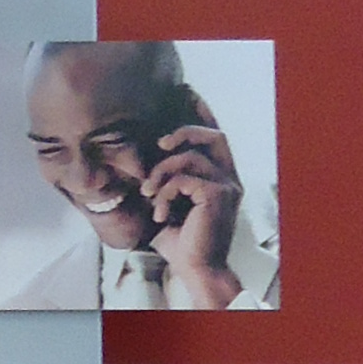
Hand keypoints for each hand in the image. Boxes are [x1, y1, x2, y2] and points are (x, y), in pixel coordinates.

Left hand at [138, 106, 244, 307]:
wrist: (194, 270)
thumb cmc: (178, 240)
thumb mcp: (164, 203)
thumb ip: (160, 181)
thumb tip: (133, 160)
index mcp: (219, 177)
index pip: (215, 138)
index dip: (202, 114)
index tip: (186, 93)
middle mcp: (229, 179)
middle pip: (214, 136)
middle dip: (185, 132)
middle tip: (160, 145)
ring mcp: (227, 187)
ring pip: (191, 158)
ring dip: (161, 173)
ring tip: (149, 194)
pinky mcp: (218, 196)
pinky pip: (185, 179)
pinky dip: (165, 194)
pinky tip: (159, 214)